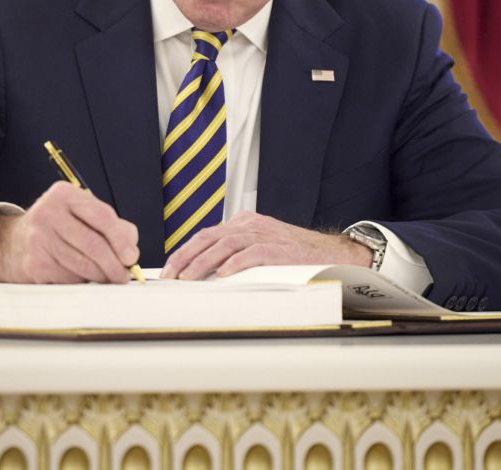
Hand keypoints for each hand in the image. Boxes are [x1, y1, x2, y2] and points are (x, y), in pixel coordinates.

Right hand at [0, 181, 139, 282]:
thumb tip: (130, 248)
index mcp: (64, 195)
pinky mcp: (34, 264)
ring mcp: (39, 239)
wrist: (11, 243)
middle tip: (123, 275)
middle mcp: (49, 213)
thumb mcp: (80, 214)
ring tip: (107, 278)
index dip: (121, 239)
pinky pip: (69, 278)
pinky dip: (81, 282)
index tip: (131, 256)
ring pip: (83, 265)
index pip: (102, 216)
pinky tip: (82, 278)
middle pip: (93, 244)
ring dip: (101, 277)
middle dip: (114, 264)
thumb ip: (111, 225)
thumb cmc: (56, 228)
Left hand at [160, 210, 371, 279]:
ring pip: (225, 244)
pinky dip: (236, 263)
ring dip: (203, 263)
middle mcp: (250, 225)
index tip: (169, 271)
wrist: (330, 253)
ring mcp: (264, 235)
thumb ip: (236, 253)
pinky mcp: (278, 248)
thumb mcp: (260, 247)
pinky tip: (223, 274)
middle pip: (208, 237)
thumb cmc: (294, 255)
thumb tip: (206, 274)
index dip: (184, 252)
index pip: (205, 235)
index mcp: (243, 223)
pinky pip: (252, 253)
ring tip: (189, 278)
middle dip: (185, 257)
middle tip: (170, 277)